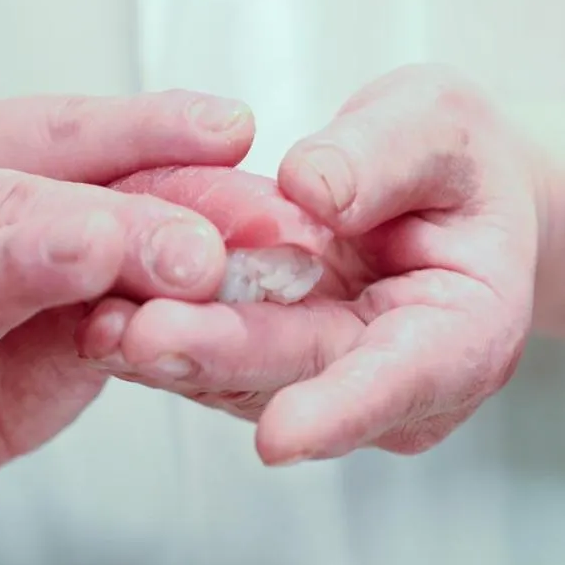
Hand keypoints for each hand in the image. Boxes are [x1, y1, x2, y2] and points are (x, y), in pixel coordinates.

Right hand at [0, 91, 255, 554]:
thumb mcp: (90, 298)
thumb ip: (153, 259)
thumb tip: (271, 229)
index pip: (71, 134)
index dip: (155, 134)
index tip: (237, 133)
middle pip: (24, 203)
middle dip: (125, 224)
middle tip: (208, 251)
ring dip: (22, 264)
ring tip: (89, 251)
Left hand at [76, 66, 539, 464]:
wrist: (434, 196)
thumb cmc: (455, 163)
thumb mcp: (441, 125)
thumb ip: (388, 155)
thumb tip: (315, 189)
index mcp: (464, 334)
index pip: (406, 379)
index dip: (341, 410)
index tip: (281, 439)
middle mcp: (392, 383)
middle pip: (297, 377)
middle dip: (216, 360)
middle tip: (141, 338)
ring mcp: (324, 383)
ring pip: (238, 377)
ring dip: (166, 353)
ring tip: (99, 321)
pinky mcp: (268, 371)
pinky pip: (208, 355)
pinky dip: (155, 332)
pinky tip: (100, 311)